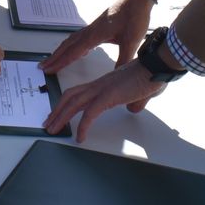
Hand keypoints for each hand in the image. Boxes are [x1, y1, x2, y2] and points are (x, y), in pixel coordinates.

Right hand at [40, 0, 152, 74]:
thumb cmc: (134, 16)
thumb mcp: (131, 41)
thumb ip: (123, 59)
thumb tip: (116, 77)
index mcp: (94, 35)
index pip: (73, 52)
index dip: (60, 62)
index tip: (48, 69)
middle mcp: (90, 30)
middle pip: (67, 45)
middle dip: (55, 57)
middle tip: (43, 66)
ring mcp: (93, 26)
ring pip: (72, 40)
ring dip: (62, 50)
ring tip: (55, 59)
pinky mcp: (99, 24)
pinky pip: (80, 37)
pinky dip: (73, 45)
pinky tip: (81, 50)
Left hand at [42, 61, 163, 141]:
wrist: (156, 67)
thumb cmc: (150, 76)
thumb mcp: (139, 93)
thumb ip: (133, 101)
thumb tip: (132, 108)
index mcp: (103, 84)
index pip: (77, 92)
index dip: (65, 103)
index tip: (58, 114)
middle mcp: (99, 85)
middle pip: (70, 96)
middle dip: (56, 111)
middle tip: (48, 124)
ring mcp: (102, 89)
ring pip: (74, 103)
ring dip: (62, 117)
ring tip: (54, 130)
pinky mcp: (109, 96)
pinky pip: (90, 113)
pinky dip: (83, 126)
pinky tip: (80, 137)